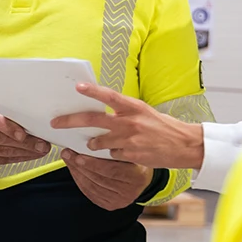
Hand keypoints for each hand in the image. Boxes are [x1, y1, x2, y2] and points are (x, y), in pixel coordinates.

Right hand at [0, 103, 50, 167]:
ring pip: (5, 151)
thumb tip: (29, 118)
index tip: (23, 134)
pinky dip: (20, 157)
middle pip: (2, 139)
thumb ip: (2, 112)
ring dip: (26, 152)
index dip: (9, 128)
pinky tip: (31, 155)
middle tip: (41, 143)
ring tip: (41, 150)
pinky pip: (4, 159)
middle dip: (25, 143)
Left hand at [51, 84, 204, 169]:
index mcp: (134, 106)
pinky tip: (122, 151)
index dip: (93, 91)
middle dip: (71, 121)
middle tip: (56, 123)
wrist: (185, 145)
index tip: (78, 87)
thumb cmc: (164, 127)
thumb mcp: (145, 112)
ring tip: (92, 143)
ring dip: (92, 143)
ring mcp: (129, 139)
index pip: (110, 96)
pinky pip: (111, 154)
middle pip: (93, 120)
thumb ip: (124, 111)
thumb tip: (102, 110)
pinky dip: (112, 153)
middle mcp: (130, 122)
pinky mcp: (130, 155)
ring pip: (98, 141)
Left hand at [61, 149, 153, 210]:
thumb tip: (89, 140)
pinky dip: (79, 181)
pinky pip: (90, 193)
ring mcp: (120, 200)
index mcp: (138, 176)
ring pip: (92, 186)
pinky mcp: (110, 205)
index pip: (112, 171)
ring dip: (77, 172)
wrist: (141, 178)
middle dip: (80, 166)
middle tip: (68, 154)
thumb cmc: (134, 161)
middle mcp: (130, 191)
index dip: (93, 164)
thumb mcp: (130, 152)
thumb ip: (115, 148)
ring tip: (69, 159)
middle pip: (99, 178)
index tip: (78, 155)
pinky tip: (74, 171)